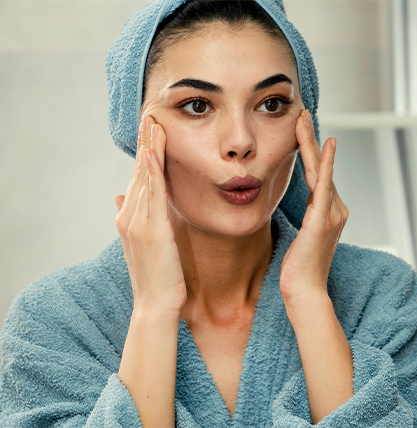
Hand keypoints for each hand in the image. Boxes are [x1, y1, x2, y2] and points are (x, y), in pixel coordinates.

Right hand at [115, 115, 186, 314]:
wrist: (155, 305)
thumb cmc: (155, 277)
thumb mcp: (143, 244)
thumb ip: (133, 218)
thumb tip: (119, 196)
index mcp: (130, 218)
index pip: (137, 179)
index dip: (143, 153)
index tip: (150, 131)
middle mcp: (130, 216)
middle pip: (138, 172)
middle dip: (145, 143)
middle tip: (151, 116)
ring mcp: (139, 222)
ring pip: (143, 178)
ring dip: (149, 149)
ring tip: (153, 124)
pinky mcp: (152, 230)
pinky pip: (151, 195)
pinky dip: (151, 172)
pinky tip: (153, 153)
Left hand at [279, 110, 348, 308]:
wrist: (305, 291)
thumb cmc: (300, 269)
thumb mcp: (302, 238)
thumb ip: (307, 219)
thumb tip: (302, 209)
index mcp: (330, 213)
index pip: (319, 176)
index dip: (311, 152)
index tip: (302, 132)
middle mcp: (336, 210)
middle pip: (321, 168)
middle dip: (311, 140)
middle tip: (302, 114)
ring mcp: (332, 214)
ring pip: (320, 170)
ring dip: (311, 143)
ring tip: (303, 120)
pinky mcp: (323, 219)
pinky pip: (323, 185)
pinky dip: (325, 163)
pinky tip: (326, 144)